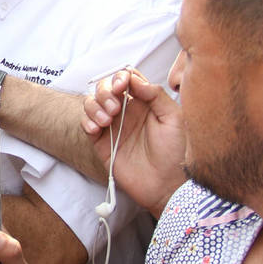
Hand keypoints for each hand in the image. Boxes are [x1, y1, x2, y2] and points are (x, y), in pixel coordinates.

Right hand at [83, 69, 186, 216]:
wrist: (167, 186)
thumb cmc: (176, 153)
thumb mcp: (175, 119)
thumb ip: (156, 95)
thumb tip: (133, 79)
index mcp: (144, 103)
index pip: (126, 79)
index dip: (120, 77)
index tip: (122, 85)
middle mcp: (126, 111)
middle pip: (105, 87)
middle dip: (105, 91)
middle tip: (115, 107)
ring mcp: (112, 126)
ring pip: (92, 102)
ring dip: (95, 105)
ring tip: (107, 120)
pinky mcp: (101, 142)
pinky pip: (86, 124)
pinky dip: (87, 121)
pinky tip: (97, 128)